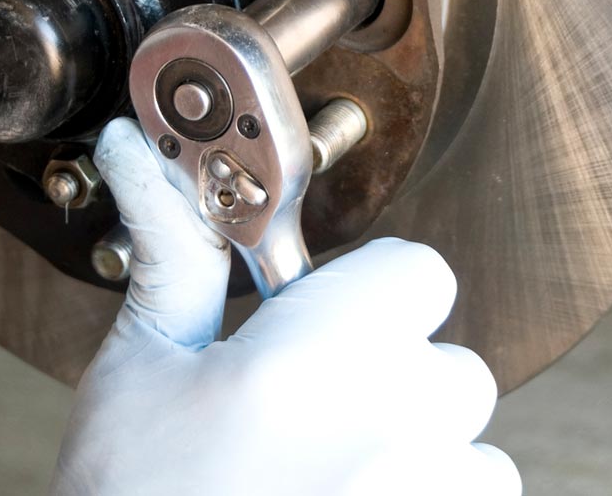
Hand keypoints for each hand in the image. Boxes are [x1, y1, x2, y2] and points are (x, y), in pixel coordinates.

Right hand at [56, 119, 519, 495]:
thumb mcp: (138, 376)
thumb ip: (172, 258)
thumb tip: (136, 151)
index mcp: (322, 356)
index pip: (420, 273)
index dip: (367, 295)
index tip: (312, 331)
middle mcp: (399, 426)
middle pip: (454, 368)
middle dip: (395, 386)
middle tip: (304, 425)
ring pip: (475, 457)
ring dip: (420, 466)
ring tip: (318, 491)